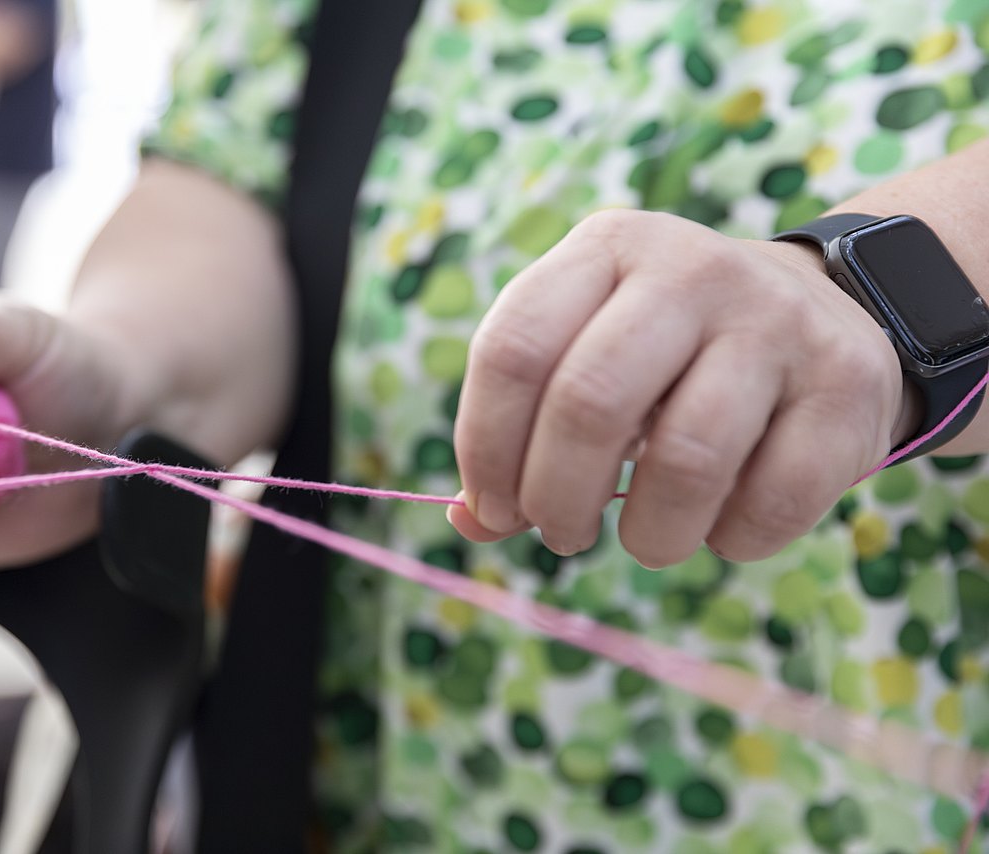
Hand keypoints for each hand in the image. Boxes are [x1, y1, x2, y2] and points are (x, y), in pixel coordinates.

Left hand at [449, 209, 912, 566]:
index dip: (485, 446)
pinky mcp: (845, 384)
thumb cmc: (670, 355)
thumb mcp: (588, 356)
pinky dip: (731, 541)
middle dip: (556, 498)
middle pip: (589, 402)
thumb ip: (520, 432)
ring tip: (644, 542)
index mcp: (606, 249)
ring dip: (648, 536)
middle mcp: (690, 268)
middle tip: (561, 534)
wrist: (823, 313)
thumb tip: (470, 521)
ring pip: (685, 460)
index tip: (492, 507)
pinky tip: (721, 527)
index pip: (512, 349)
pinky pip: (771, 502)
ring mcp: (776, 320)